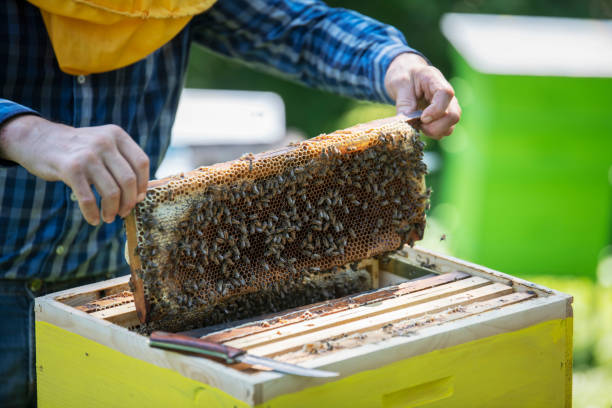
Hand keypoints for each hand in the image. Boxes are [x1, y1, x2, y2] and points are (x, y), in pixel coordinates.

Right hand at [0, 115, 149, 224]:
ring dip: (112, 210)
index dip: (143, 184)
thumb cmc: (77, 149)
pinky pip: (88, 199)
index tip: (139, 198)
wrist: (38, 139)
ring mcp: (88, 155)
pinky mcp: (71, 169)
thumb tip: (140, 194)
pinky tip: (94, 219)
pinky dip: (93, 213)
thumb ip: (121, 160)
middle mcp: (104, 142)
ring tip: (108, 217)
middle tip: (124, 213)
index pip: (141, 163)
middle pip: (128, 180)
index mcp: (116, 135)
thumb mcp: (102, 142)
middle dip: (129, 202)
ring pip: (112, 192)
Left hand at [384, 53, 460, 138]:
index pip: (446, 94)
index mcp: (434, 78)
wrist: (407, 74)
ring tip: (419, 125)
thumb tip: (408, 126)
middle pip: (454, 114)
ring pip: (451, 125)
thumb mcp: (399, 85)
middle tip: (419, 126)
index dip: (436, 110)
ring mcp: (448, 105)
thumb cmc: (403, 76)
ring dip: (434, 131)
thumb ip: (404, 104)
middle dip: (436, 127)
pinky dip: (434, 133)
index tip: (422, 118)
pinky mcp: (445, 115)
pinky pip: (445, 129)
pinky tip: (422, 127)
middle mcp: (446, 92)